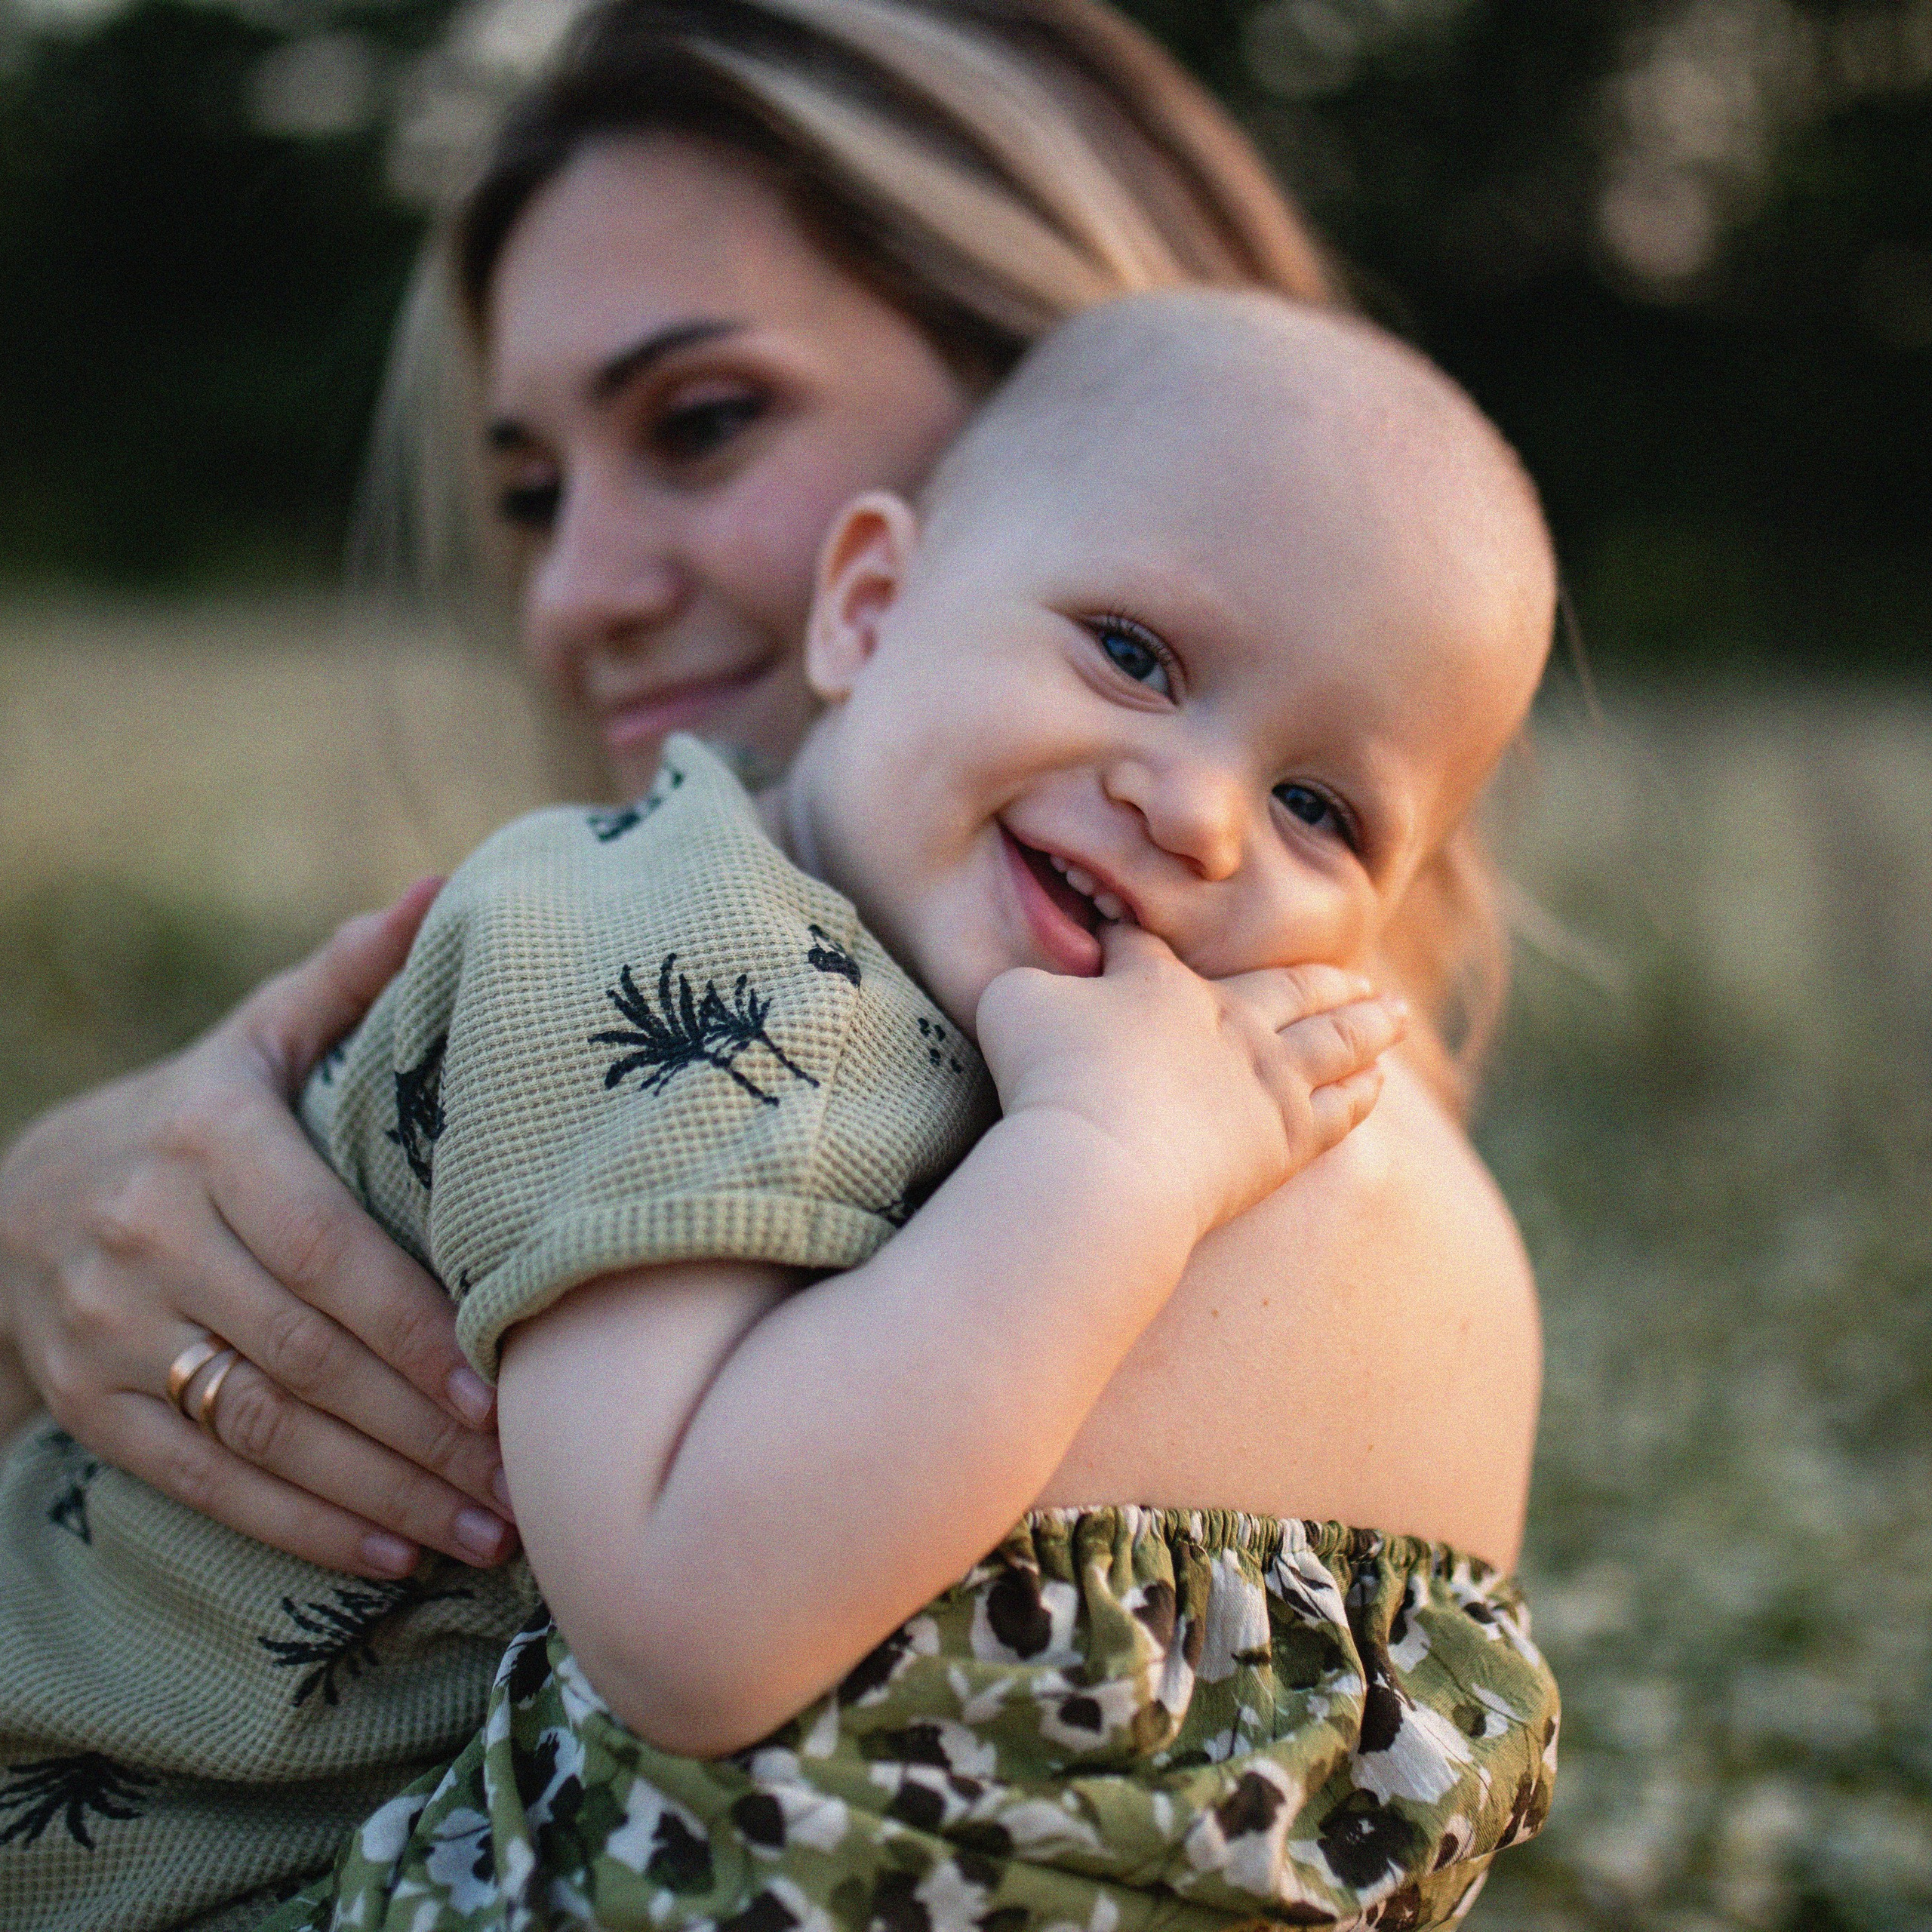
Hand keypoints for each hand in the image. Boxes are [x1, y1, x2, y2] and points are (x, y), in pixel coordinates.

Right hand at [0, 881, 516, 1578]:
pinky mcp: (90, 1406)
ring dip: (382, 1491)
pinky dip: (301, 1526)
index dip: (413, 1324)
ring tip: (488, 1530)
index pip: (325, 1248)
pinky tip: (394, 1556)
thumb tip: (449, 887)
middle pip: (306, 1353)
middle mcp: (147, 1236)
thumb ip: (347, 978)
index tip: (504, 1384)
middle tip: (529, 1480)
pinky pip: (204, 1482)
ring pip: (262, 1428)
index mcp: (205, 1137)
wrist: (12, 1196)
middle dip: (422, 1428)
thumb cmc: (190, 1114)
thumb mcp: (252, 1037)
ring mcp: (107, 1331)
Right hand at [976, 926, 1402, 1245]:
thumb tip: (1036, 979)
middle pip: (1285, 987)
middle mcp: (1228, 1020)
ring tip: (1391, 1010)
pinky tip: (1377, 1081)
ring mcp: (1266, 1080)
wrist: (1102, 1163)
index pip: (1154, 951)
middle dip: (1317, 977)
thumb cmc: (1047, 1077)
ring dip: (1366, 1022)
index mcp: (1161, 982)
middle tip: (1352, 973)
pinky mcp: (1285, 1142)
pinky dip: (1360, 1090)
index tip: (1134, 939)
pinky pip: (1338, 1109)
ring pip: (1333, 1039)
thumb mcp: (1012, 1001)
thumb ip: (1030, 980)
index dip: (1137, 943)